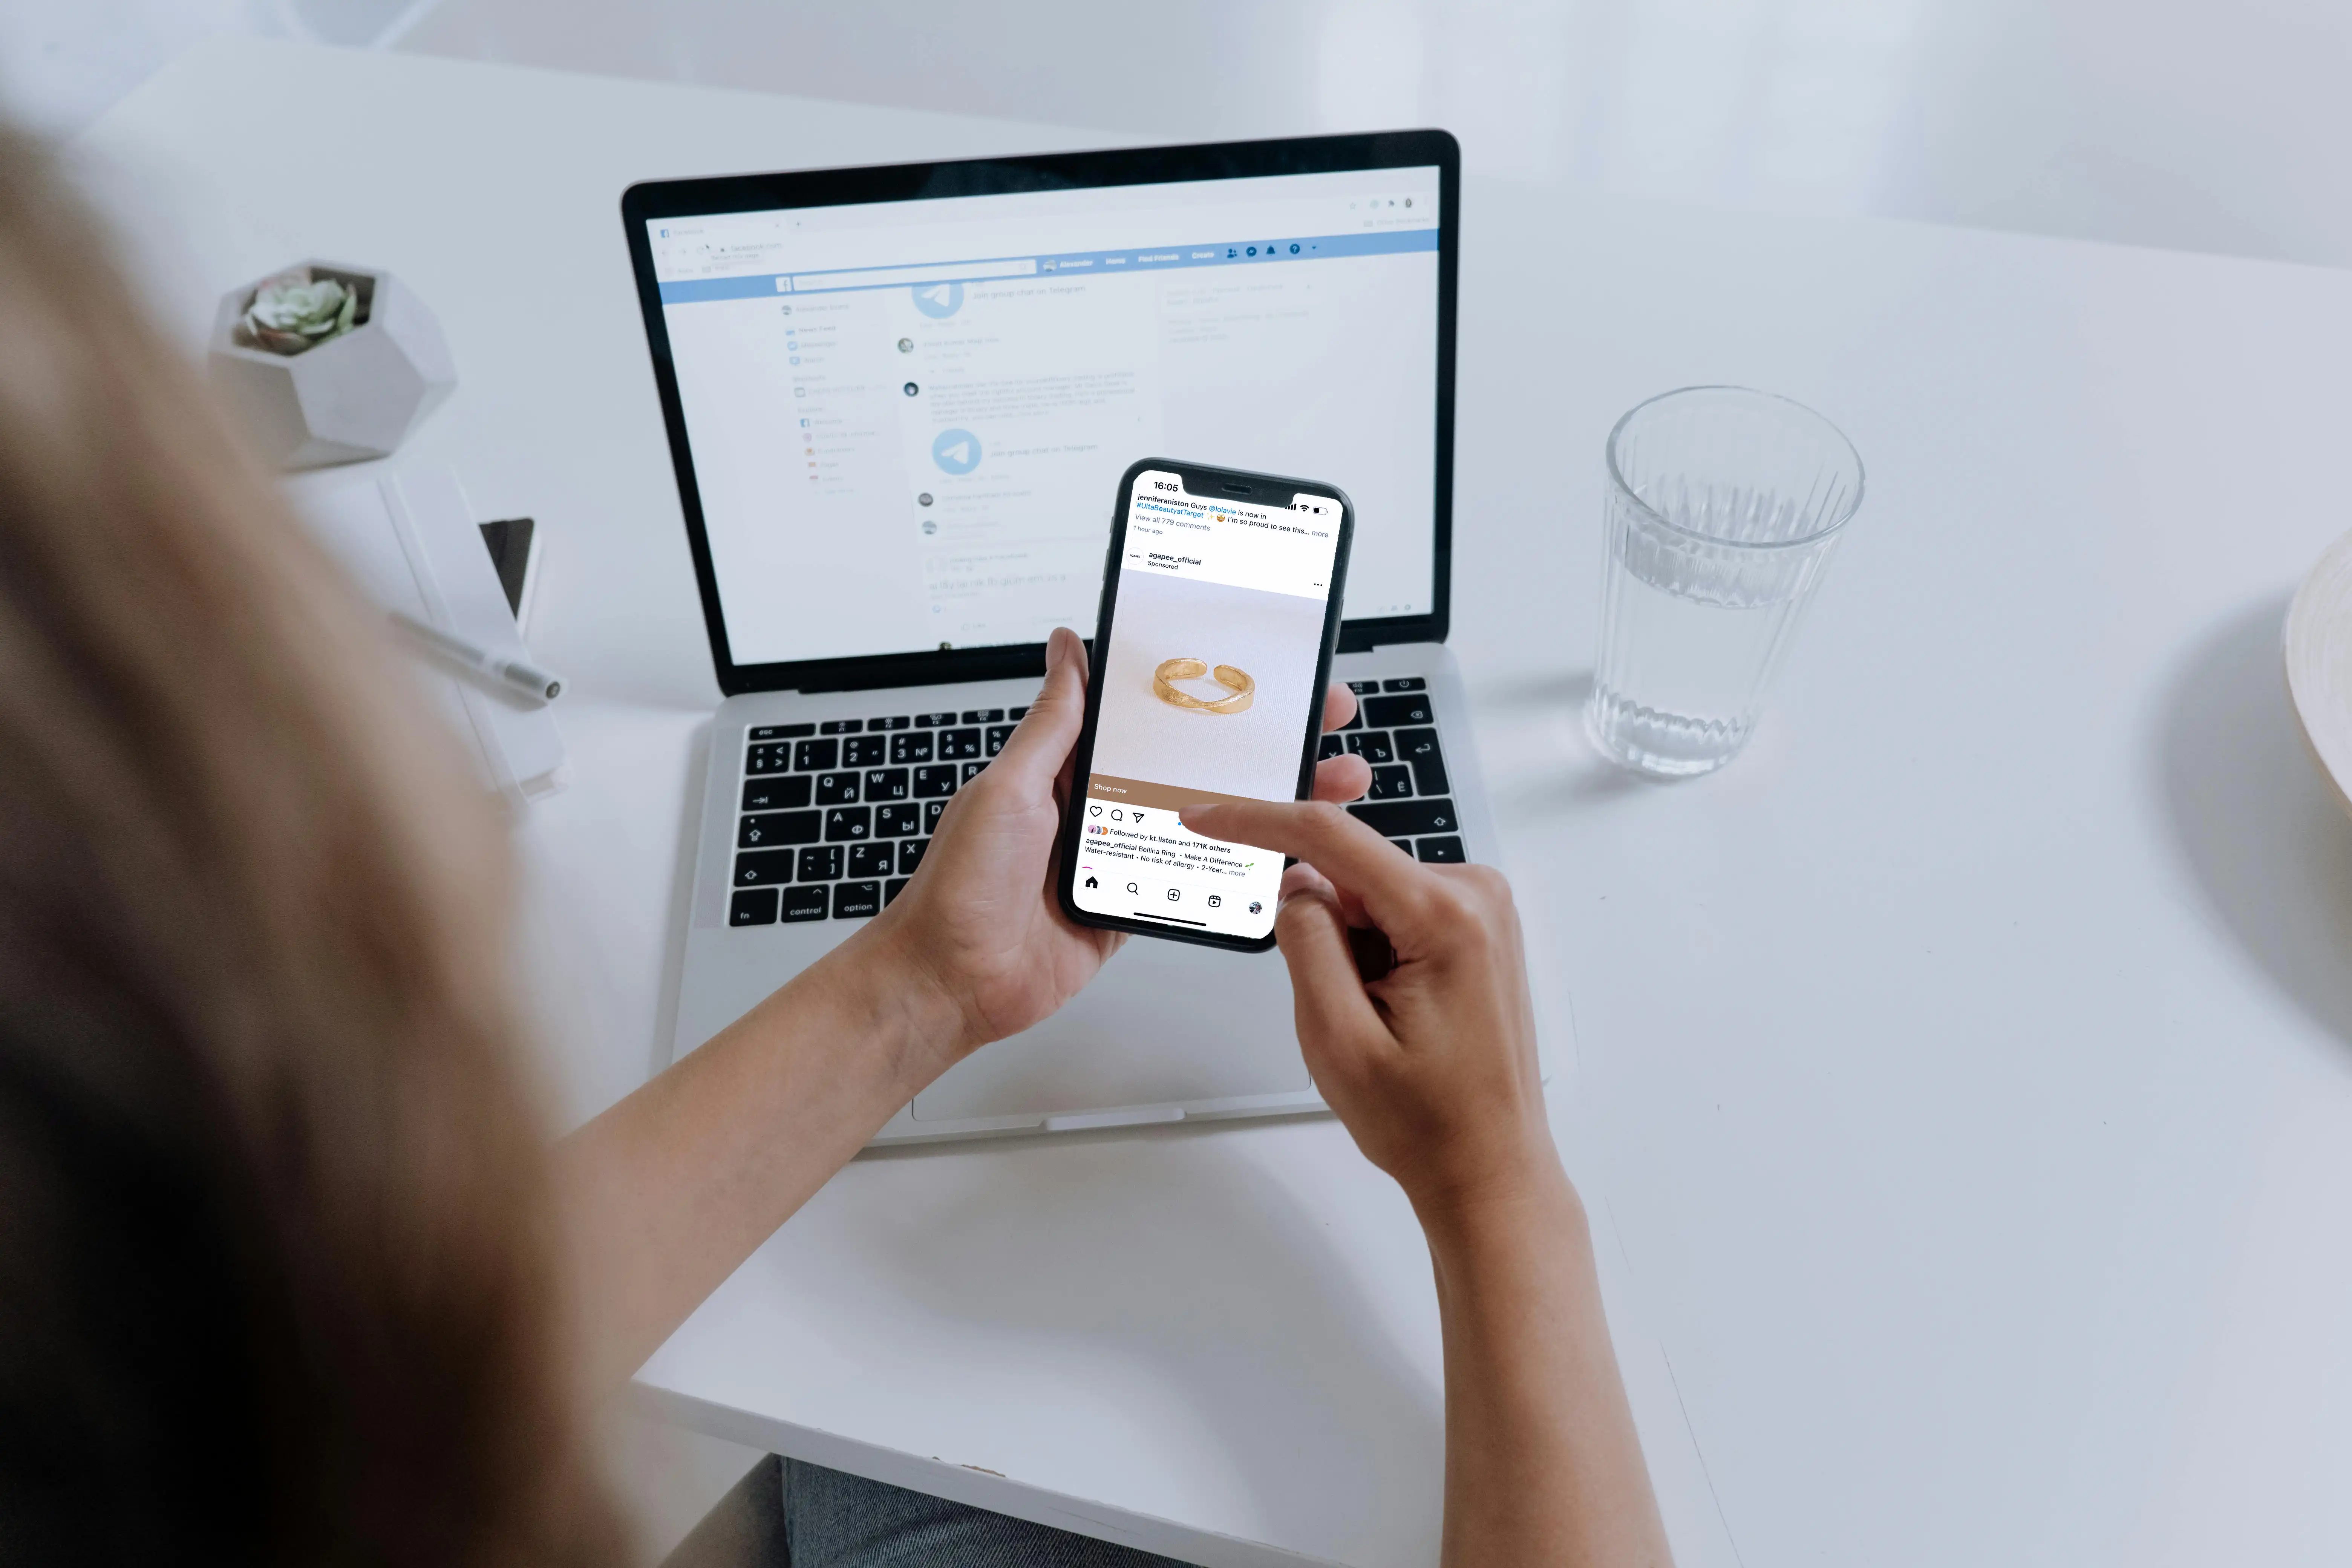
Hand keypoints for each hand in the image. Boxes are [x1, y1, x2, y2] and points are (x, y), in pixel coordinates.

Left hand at [859, 626, 1374, 1082]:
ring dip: (1269, 803)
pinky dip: (1241, 868)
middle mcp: (1104, 804)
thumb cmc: (961, 885)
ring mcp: (1123, 855)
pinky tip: (1286, 853)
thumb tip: (1066, 648)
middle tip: (1321, 721)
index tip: (1262, 671)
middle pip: (1199, 764)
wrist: (953, 980)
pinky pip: (1196, 880)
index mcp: (1073, 765)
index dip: (1210, 691)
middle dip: (1264, 743)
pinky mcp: (1134, 905)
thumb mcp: (1009, 787)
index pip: (1157, 715)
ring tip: (1328, 785)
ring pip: (1211, 820)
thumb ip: (1052, 724)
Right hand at [1174, 798, 1556, 1218]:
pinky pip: (1398, 912)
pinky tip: (1396, 1009)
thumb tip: (1296, 884)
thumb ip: (1306, 944)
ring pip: (1372, 895)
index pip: (1332, 837)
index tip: (1206, 816)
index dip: (1257, 820)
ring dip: (1353, 948)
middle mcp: (1478, 895)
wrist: (1490, 1168)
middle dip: (1326, 929)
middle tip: (1345, 1009)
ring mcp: (1484, 910)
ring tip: (1381, 1020)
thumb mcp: (1337, 1038)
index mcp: (1447, 915)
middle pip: (1354, 872)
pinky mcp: (1479, 927)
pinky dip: (1376, 952)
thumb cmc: (1429, 1122)